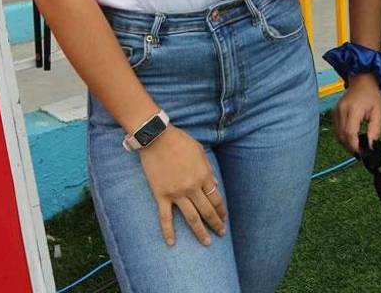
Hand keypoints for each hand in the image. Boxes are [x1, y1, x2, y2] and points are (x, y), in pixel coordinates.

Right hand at [137, 126, 226, 246]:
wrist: (156, 137)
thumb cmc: (179, 140)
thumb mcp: (200, 151)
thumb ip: (208, 168)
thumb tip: (214, 184)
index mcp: (203, 175)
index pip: (216, 198)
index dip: (221, 210)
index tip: (224, 218)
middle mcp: (192, 187)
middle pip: (207, 211)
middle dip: (216, 223)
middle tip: (221, 233)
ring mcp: (177, 193)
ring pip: (192, 218)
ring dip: (200, 232)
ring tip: (207, 242)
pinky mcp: (161, 195)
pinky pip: (165, 217)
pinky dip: (168, 231)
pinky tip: (172, 243)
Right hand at [332, 73, 380, 153]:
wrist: (362, 81)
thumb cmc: (371, 95)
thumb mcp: (378, 112)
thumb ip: (375, 130)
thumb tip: (371, 145)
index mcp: (353, 110)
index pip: (350, 133)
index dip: (354, 146)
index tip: (362, 152)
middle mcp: (341, 110)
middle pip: (342, 135)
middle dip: (351, 146)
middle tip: (361, 151)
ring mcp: (336, 111)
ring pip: (337, 134)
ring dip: (346, 142)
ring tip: (357, 145)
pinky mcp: (334, 112)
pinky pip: (336, 129)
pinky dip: (342, 136)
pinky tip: (350, 137)